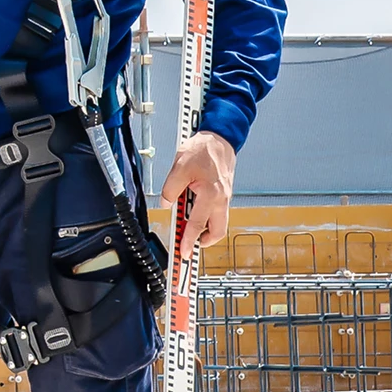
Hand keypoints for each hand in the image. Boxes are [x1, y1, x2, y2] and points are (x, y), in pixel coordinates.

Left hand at [158, 131, 239, 255]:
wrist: (220, 138)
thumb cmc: (204, 150)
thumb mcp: (179, 167)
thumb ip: (170, 189)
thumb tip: (167, 204)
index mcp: (211, 194)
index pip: (198, 224)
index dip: (189, 240)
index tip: (183, 253)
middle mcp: (222, 199)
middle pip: (217, 231)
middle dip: (203, 241)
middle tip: (188, 245)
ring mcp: (225, 197)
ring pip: (219, 223)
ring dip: (204, 229)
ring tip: (188, 227)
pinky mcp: (224, 194)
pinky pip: (217, 212)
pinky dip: (206, 217)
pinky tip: (193, 211)